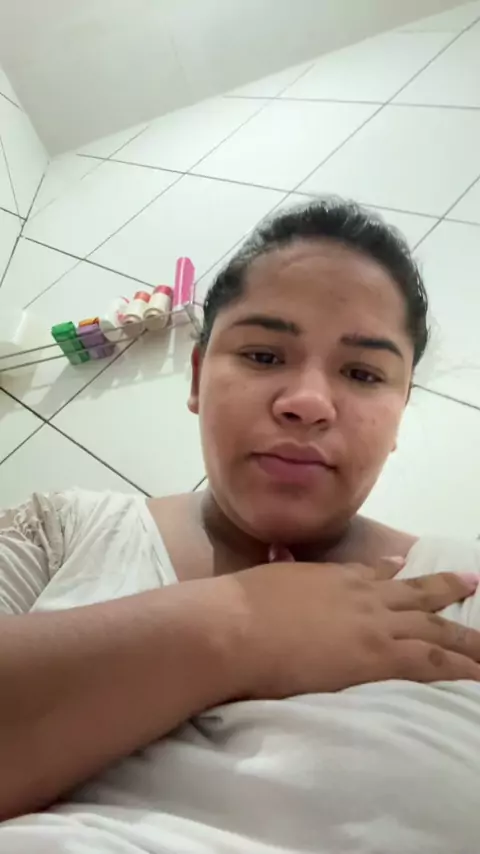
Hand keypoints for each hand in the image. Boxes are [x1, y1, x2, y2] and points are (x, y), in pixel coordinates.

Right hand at [220, 560, 479, 697]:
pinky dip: (460, 669)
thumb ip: (280, 566)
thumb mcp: (266, 576)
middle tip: (473, 583)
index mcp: (333, 577)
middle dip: (447, 590)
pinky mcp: (378, 656)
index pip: (373, 575)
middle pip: (417, 595)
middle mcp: (361, 596)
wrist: (234, 626)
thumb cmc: (238, 606)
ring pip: (436, 630)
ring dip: (467, 639)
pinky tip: (476, 675)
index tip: (405, 571)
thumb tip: (276, 551)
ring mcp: (374, 624)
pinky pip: (433, 663)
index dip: (394, 574)